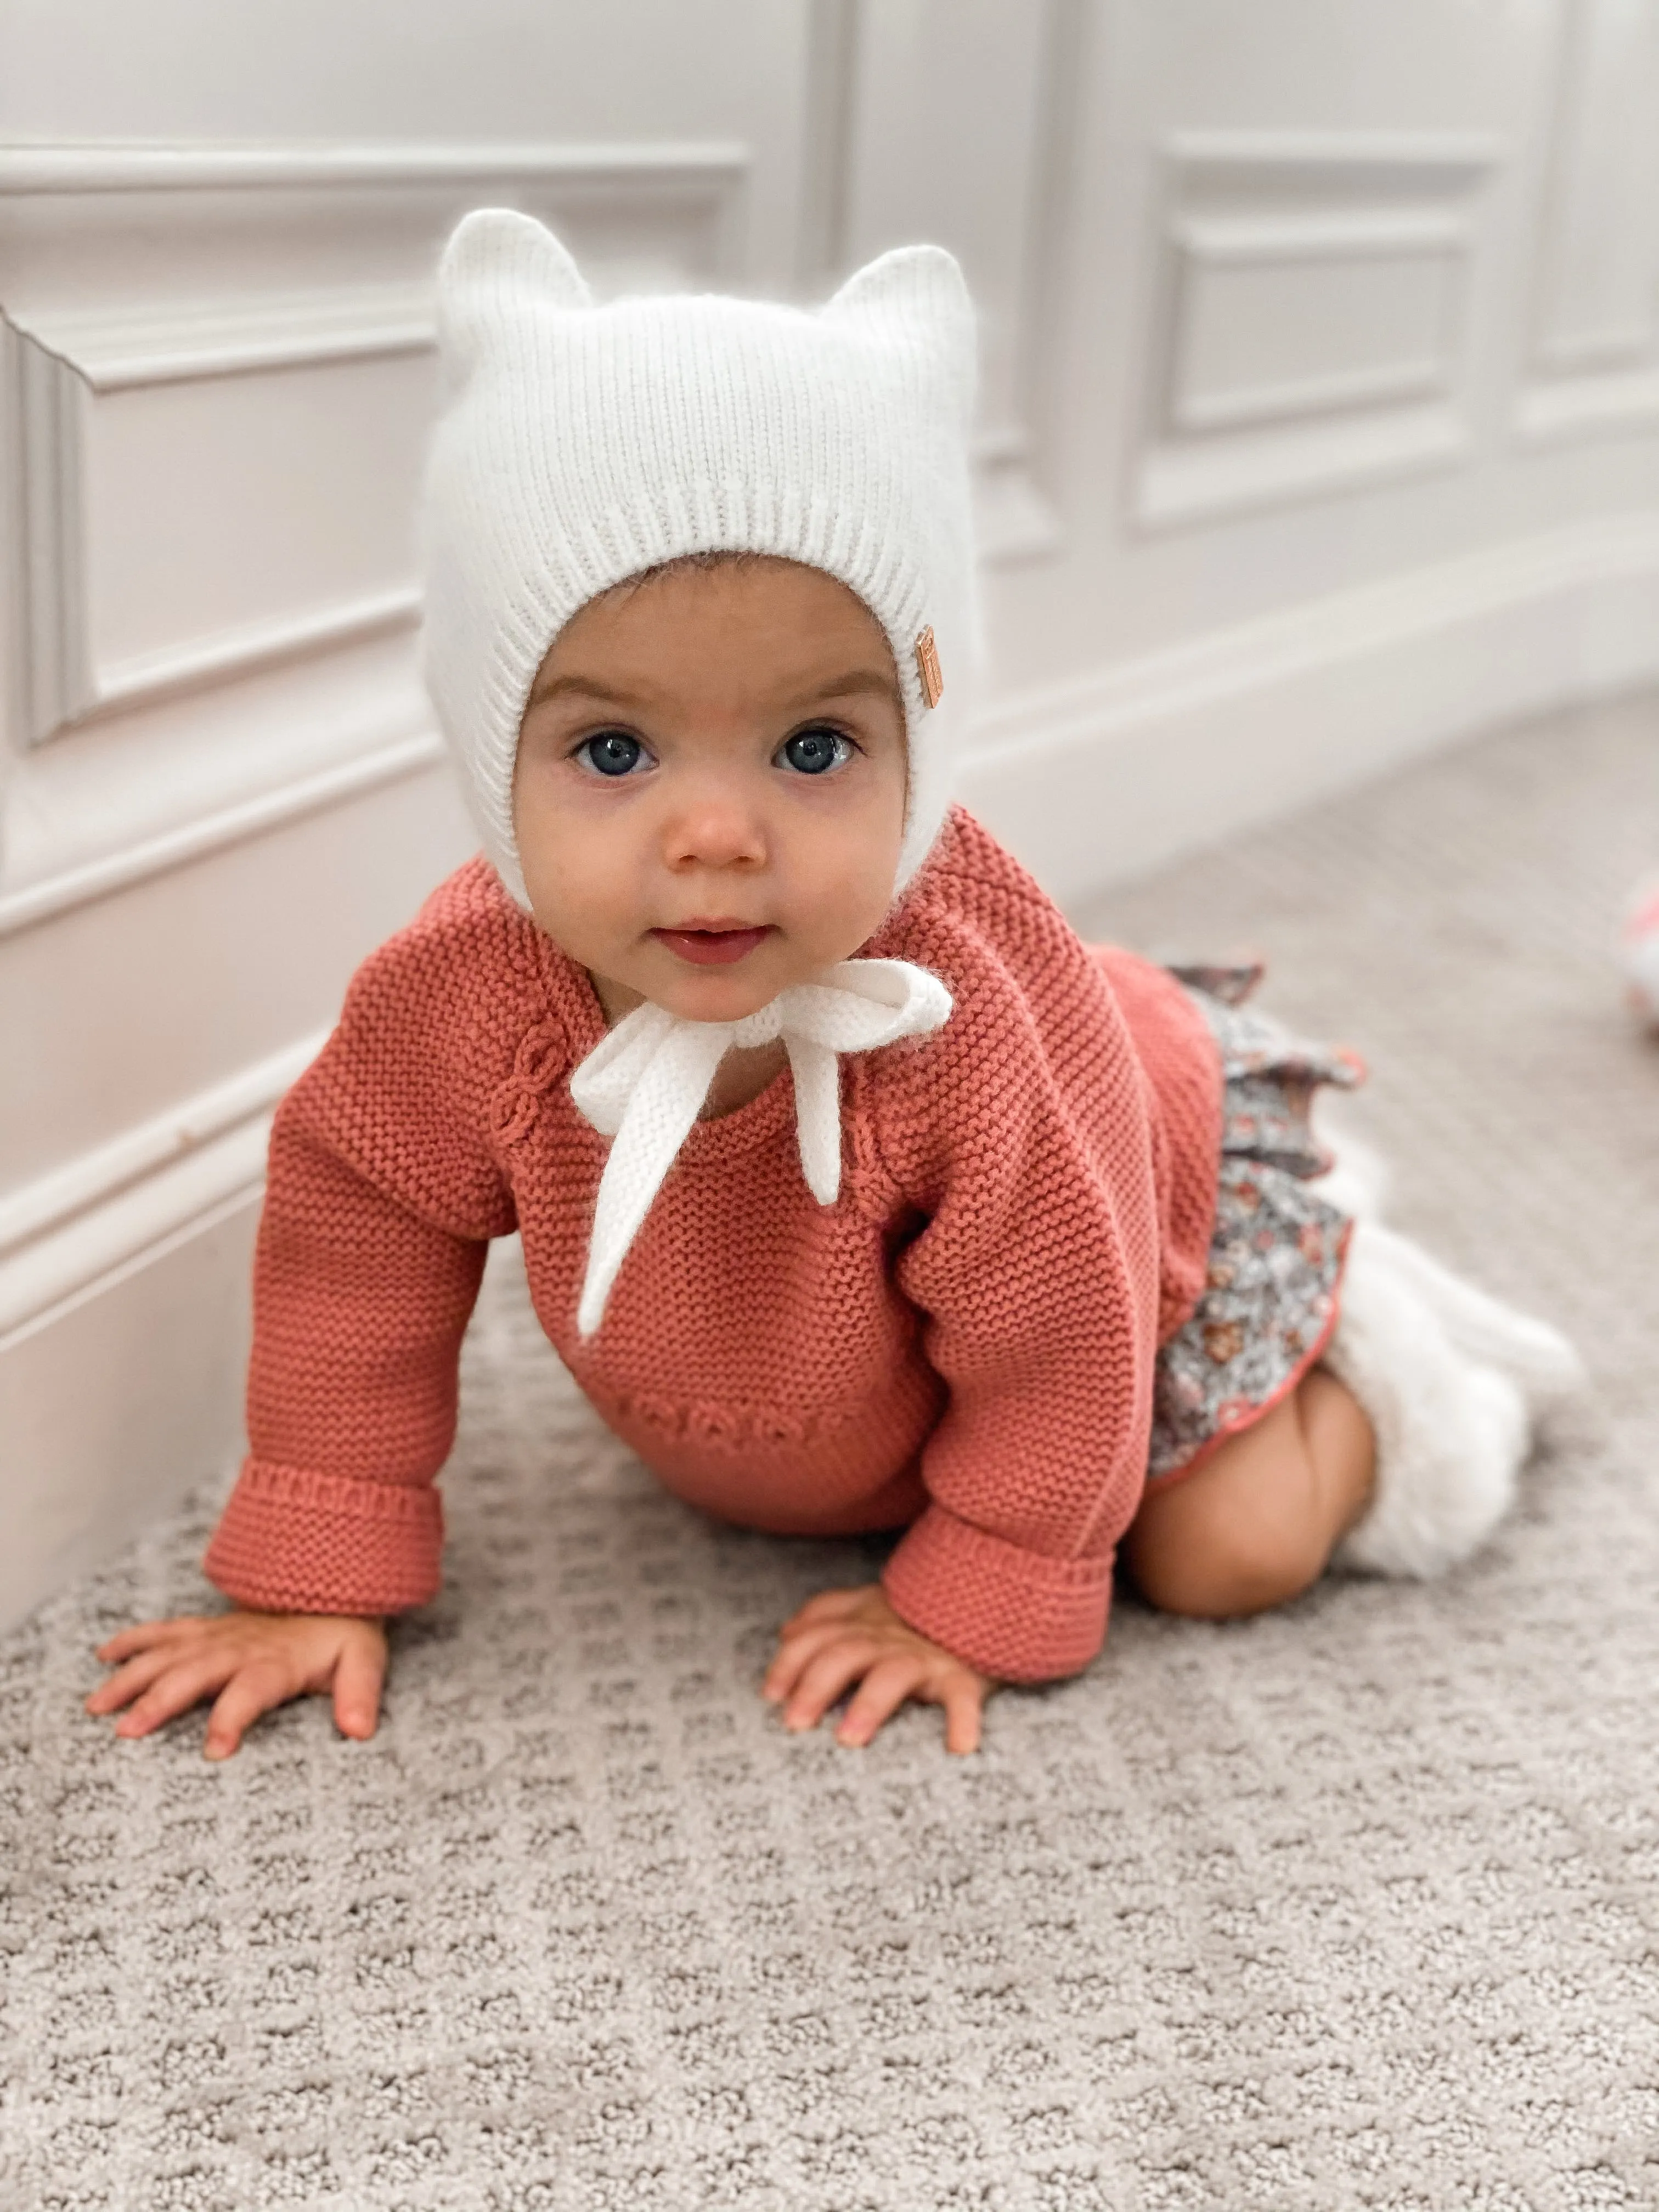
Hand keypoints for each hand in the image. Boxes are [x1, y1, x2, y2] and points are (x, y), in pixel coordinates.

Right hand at [85, 1610, 387, 1759]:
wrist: (335, 1590)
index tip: (214, 1751)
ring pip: (168, 1653)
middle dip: (159, 1700)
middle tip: (125, 1732)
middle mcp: (240, 1646)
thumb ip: (360, 1693)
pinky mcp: (208, 1628)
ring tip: (97, 1705)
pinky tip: (104, 1656)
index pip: (252, 1690)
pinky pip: (167, 1630)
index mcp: (277, 1661)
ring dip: (132, 1676)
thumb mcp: (365, 1661)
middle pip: (194, 1672)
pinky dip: (134, 1640)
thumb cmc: (346, 1637)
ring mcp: (219, 1635)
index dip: (233, 1717)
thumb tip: (360, 1729)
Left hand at [762, 1582, 995, 1753]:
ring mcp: (924, 1656)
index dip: (789, 1663)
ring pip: (893, 1674)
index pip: (816, 1636)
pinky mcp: (962, 1674)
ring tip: (849, 1739)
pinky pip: (964, 1696)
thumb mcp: (868, 1603)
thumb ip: (827, 1614)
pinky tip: (960, 1747)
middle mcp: (887, 1637)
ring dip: (870, 1704)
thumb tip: (786, 1633)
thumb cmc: (915, 1614)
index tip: (770, 1696)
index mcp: (861, 1621)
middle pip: (844, 1654)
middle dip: (816, 1686)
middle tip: (795, 1724)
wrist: (984, 1597)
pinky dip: (963, 1720)